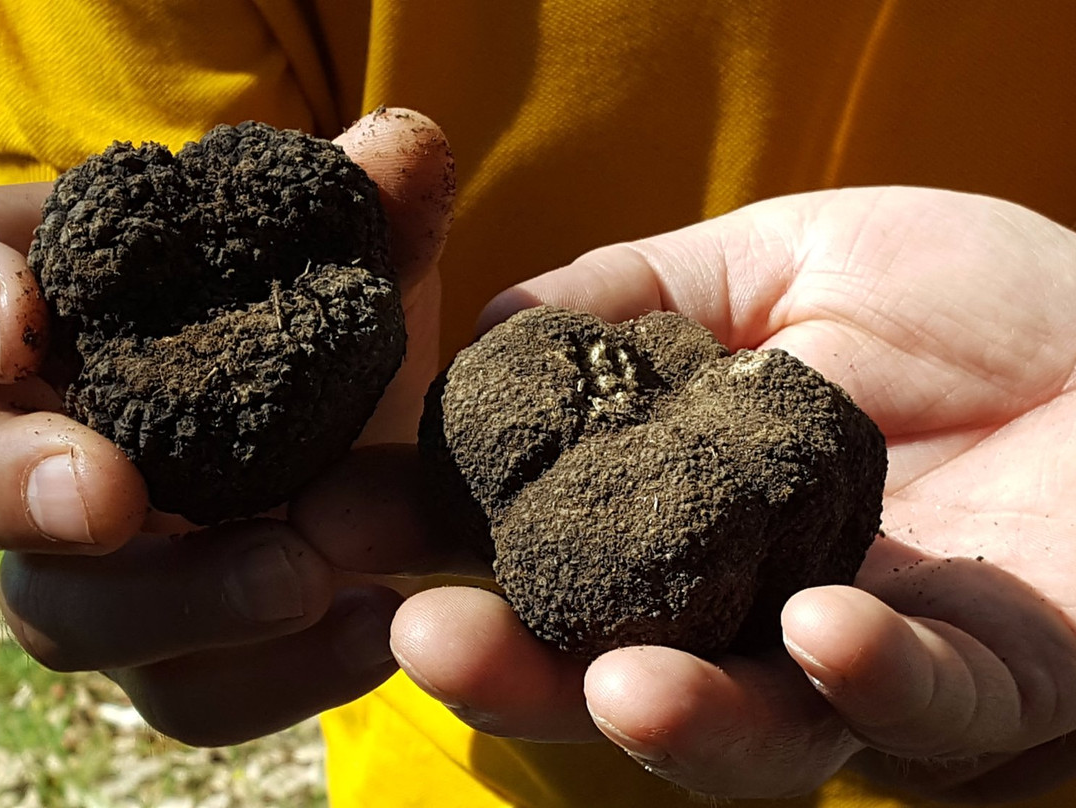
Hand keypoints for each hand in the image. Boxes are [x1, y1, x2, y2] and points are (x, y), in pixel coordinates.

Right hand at [0, 108, 455, 744]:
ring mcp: (105, 570)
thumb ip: (368, 212)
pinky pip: (194, 693)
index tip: (23, 319)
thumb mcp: (350, 269)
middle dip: (19, 488)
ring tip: (306, 579)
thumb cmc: (327, 338)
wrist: (376, 451)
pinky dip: (278, 677)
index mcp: (67, 331)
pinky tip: (367, 630)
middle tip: (113, 496)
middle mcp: (52, 454)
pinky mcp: (177, 653)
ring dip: (181, 603)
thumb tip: (409, 146)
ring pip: (75, 619)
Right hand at [383, 187, 1075, 801]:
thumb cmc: (963, 292)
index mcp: (698, 520)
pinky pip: (932, 708)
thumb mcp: (777, 260)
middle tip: (426, 642)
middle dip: (523, 672)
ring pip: (760, 734)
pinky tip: (816, 623)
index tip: (351, 520)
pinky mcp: (1003, 678)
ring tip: (610, 686)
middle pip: (625, 672)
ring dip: (673, 720)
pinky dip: (867, 676)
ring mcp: (875, 657)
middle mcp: (762, 609)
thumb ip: (640, 291)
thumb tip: (492, 326)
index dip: (452, 544)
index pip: (551, 548)